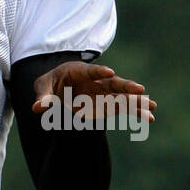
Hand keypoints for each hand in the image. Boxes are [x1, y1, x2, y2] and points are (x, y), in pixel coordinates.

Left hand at [31, 61, 155, 122]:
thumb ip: (43, 96)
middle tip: (139, 89)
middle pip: (112, 82)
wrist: (58, 88)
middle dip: (125, 85)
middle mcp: (96, 80)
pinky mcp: (108, 103)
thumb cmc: (50, 83)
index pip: (90, 71)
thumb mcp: (43, 87)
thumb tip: (37, 107)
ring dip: (137, 100)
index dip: (99, 71)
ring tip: (152, 106)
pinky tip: (149, 118)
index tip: (109, 73)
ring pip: (123, 95)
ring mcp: (104, 92)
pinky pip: (124, 107)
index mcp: (79, 71)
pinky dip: (136, 112)